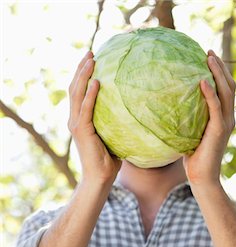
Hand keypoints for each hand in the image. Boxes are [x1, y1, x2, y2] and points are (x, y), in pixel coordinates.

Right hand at [68, 51, 121, 184]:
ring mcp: (76, 124)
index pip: (79, 92)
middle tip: (90, 52)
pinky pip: (86, 109)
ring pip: (76, 94)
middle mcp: (75, 119)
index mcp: (80, 120)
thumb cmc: (109, 161)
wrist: (100, 179)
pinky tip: (97, 83)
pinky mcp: (81, 131)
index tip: (92, 59)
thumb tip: (134, 110)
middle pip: (74, 87)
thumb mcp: (114, 136)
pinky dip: (90, 95)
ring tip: (91, 59)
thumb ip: (117, 123)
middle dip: (81, 68)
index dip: (83, 75)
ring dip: (83, 75)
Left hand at [183, 49, 235, 185]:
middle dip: (220, 67)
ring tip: (208, 57)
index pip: (226, 90)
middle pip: (229, 86)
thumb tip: (169, 108)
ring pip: (226, 92)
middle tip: (209, 52)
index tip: (208, 58)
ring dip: (218, 73)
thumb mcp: (190, 135)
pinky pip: (215, 107)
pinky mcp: (219, 130)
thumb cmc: (193, 159)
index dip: (220, 73)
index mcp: (223, 118)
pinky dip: (210, 93)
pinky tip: (201, 81)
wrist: (201, 178)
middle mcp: (228, 118)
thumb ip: (187, 121)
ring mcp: (225, 123)